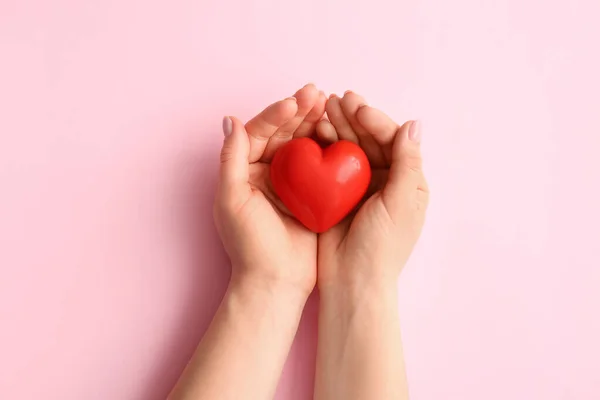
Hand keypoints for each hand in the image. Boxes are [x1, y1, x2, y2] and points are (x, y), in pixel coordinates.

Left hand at [213, 84, 326, 299]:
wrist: (276, 280)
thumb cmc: (249, 243)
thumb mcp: (231, 198)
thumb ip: (231, 158)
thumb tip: (230, 119)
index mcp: (245, 170)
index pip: (259, 133)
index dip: (275, 115)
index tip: (293, 102)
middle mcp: (268, 172)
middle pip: (283, 134)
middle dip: (299, 112)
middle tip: (316, 94)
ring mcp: (292, 182)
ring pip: (304, 144)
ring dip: (314, 123)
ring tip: (329, 104)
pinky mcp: (313, 194)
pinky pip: (321, 164)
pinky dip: (329, 147)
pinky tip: (339, 132)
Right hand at [316, 91, 428, 289]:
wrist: (352, 281)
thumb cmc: (382, 246)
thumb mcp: (401, 202)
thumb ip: (407, 162)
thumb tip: (414, 123)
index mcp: (406, 181)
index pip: (392, 140)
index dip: (375, 121)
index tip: (357, 108)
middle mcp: (384, 179)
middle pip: (369, 139)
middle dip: (352, 118)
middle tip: (335, 99)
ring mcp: (358, 186)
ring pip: (348, 147)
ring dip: (337, 127)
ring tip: (321, 108)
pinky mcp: (335, 194)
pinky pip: (329, 163)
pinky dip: (322, 146)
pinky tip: (313, 131)